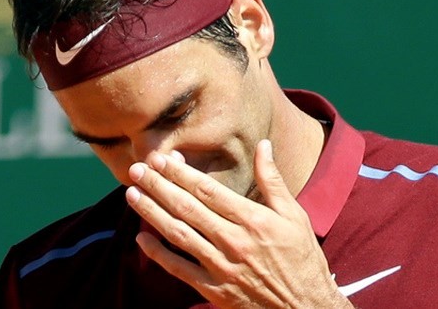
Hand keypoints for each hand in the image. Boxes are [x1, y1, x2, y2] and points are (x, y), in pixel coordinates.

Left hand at [125, 139, 352, 307]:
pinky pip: (179, 270)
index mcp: (253, 219)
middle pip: (188, 208)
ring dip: (152, 213)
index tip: (161, 158)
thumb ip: (273, 180)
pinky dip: (157, 255)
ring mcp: (221, 267)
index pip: (208, 190)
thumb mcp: (294, 215)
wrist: (305, 307)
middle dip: (159, 186)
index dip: (181, 173)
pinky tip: (140, 239)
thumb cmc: (302, 257)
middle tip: (137, 169)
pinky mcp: (214, 290)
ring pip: (179, 235)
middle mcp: (234, 241)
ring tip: (132, 194)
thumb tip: (264, 144)